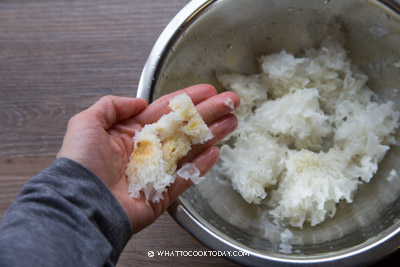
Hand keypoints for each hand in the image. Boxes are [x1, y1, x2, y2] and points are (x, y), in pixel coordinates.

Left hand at [57, 84, 238, 232]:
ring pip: (190, 149)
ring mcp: (157, 172)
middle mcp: (146, 150)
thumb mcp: (87, 122)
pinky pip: (187, 178)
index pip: (165, 111)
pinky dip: (202, 166)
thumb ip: (112, 105)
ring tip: (233, 121)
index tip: (207, 90)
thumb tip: (138, 101)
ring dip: (212, 134)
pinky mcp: (163, 194)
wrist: (81, 203)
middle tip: (231, 102)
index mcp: (131, 133)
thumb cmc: (81, 163)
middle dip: (208, 113)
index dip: (187, 99)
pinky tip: (216, 152)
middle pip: (184, 127)